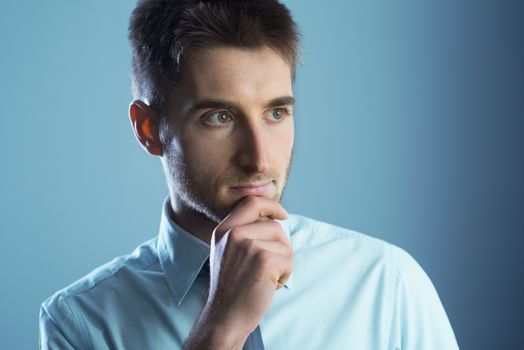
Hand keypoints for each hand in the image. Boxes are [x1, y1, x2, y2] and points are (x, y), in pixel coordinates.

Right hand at [204, 196, 293, 346]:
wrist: (225, 316)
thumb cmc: (231, 287)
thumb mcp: (226, 251)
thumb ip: (242, 232)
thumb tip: (273, 217)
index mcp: (224, 230)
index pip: (252, 202)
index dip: (272, 205)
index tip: (282, 215)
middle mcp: (234, 234)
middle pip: (274, 226)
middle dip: (280, 246)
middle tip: (270, 266)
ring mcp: (249, 246)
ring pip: (284, 244)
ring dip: (283, 262)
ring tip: (266, 277)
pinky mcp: (264, 260)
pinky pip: (289, 261)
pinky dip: (285, 275)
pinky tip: (269, 285)